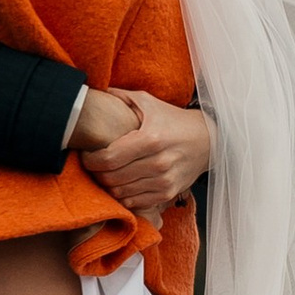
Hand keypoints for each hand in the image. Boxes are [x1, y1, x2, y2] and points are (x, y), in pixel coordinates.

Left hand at [78, 87, 213, 215]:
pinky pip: (134, 203)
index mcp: (150, 138)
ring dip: (108, 185)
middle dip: (96, 173)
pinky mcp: (168, 194)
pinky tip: (122, 183)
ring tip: (106, 174)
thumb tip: (95, 91)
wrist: (207, 141)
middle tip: (93, 165)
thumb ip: (120, 96)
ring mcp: (164, 181)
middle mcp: (158, 162)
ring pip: (120, 193)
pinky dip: (123, 196)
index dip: (90, 160)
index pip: (108, 158)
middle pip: (112, 178)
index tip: (86, 154)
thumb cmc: (173, 120)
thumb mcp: (148, 102)